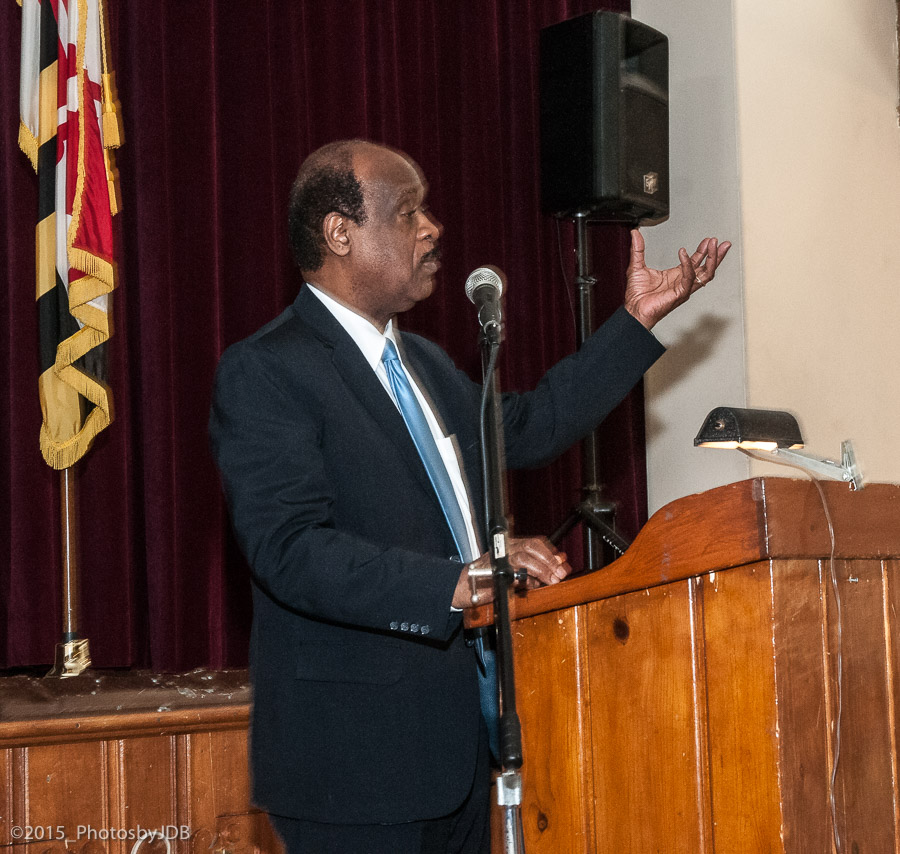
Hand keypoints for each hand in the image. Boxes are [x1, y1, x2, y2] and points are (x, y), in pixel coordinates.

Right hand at [451, 536, 570, 608]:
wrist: (464, 587)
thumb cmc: (490, 580)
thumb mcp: (517, 573)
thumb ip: (535, 567)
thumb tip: (559, 563)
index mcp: (510, 545)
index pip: (534, 542)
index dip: (550, 552)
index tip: (562, 562)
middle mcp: (504, 548)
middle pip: (530, 546)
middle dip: (548, 559)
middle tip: (559, 573)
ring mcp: (497, 559)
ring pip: (523, 557)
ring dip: (540, 569)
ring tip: (550, 580)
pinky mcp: (492, 572)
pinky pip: (512, 573)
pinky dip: (525, 579)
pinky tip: (531, 585)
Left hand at [624, 228, 730, 328]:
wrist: (634, 310)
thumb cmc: (637, 295)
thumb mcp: (636, 265)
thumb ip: (638, 249)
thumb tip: (635, 234)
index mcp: (676, 276)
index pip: (696, 262)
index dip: (703, 251)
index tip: (708, 240)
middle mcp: (682, 282)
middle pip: (707, 268)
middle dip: (715, 254)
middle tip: (720, 242)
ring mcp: (683, 288)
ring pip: (705, 274)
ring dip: (711, 259)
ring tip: (713, 245)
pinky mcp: (680, 294)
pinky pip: (689, 278)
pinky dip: (688, 265)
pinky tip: (684, 254)